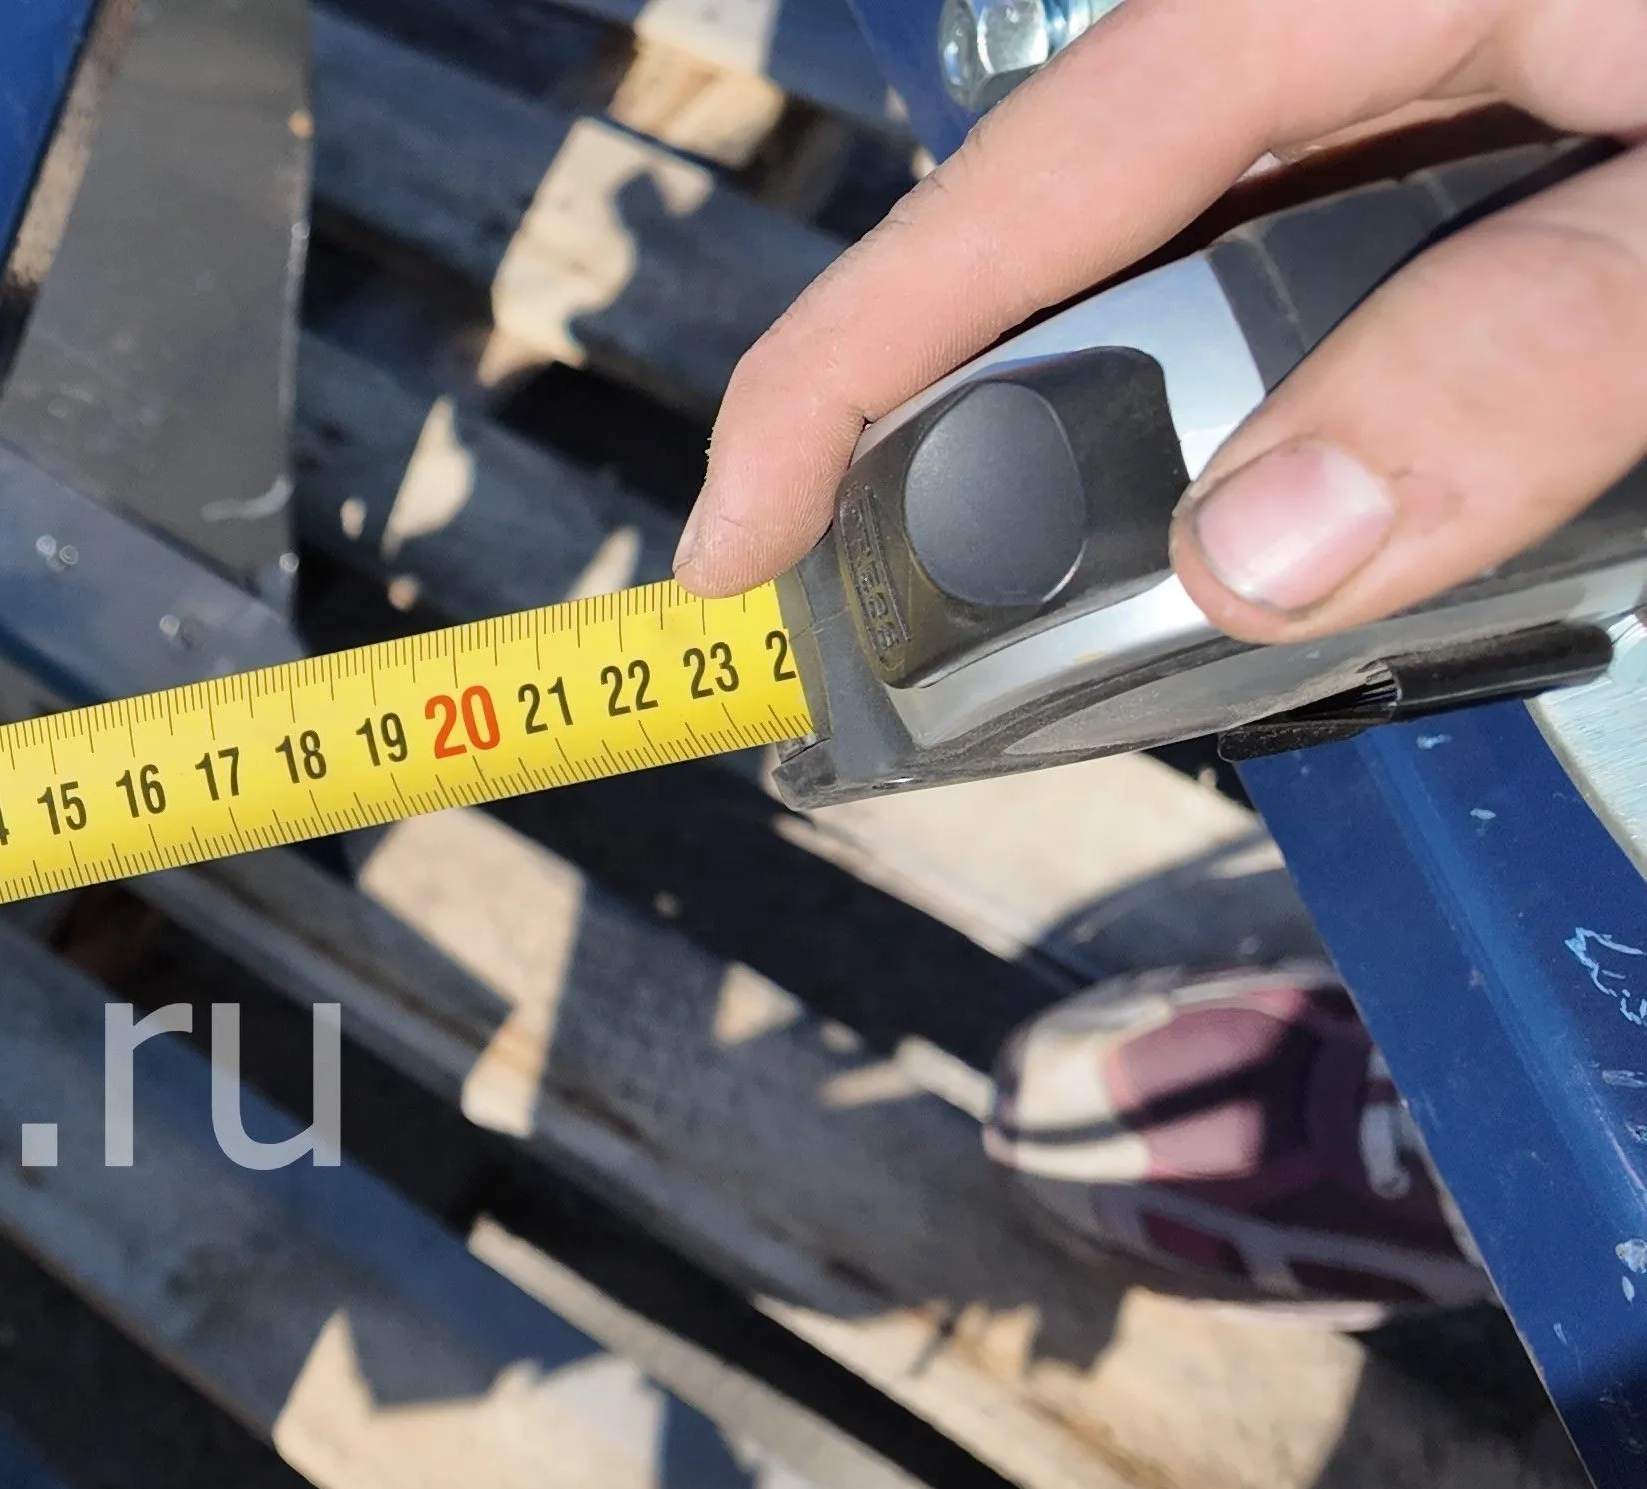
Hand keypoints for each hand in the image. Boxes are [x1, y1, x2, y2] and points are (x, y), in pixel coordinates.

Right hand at [674, 0, 1646, 644]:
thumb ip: (1532, 355)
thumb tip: (1260, 554)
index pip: (1010, 194)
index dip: (832, 378)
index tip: (727, 549)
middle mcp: (1329, 10)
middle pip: (1097, 244)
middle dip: (1050, 448)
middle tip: (1032, 653)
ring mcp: (1413, 45)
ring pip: (1230, 266)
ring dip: (1233, 433)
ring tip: (1247, 586)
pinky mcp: (1497, 81)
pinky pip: (1357, 246)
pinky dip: (1348, 385)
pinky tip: (1402, 472)